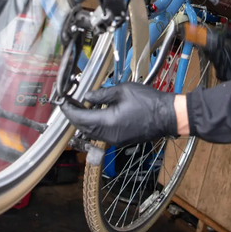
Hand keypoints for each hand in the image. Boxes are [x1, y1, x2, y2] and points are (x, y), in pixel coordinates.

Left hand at [61, 83, 178, 145]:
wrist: (168, 116)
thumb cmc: (148, 101)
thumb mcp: (122, 91)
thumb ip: (101, 95)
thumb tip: (87, 97)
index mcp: (107, 123)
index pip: (79, 118)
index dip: (69, 110)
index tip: (62, 101)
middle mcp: (108, 135)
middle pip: (83, 127)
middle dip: (74, 115)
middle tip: (69, 101)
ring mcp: (115, 140)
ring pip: (91, 132)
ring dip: (84, 120)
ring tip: (80, 105)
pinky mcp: (121, 140)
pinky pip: (101, 133)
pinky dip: (94, 124)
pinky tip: (95, 112)